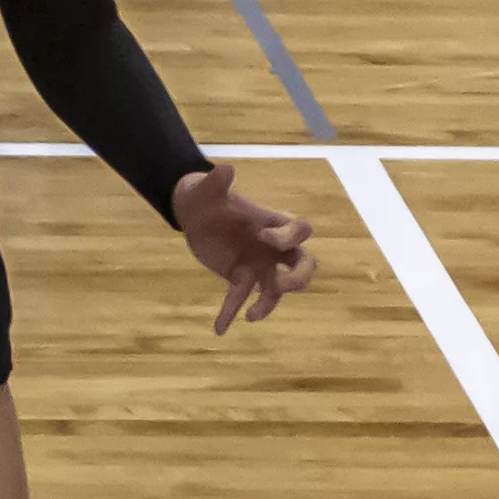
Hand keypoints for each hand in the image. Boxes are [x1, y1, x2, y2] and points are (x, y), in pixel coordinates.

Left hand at [173, 159, 313, 331]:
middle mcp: (273, 247)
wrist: (194, 214)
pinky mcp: (241, 278)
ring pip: (279, 290)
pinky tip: (219, 329)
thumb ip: (217, 182)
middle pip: (304, 265)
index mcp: (272, 222)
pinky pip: (243, 299)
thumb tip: (224, 169)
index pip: (299, 231)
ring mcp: (259, 264)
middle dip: (298, 278)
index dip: (288, 237)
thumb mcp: (207, 190)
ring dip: (270, 303)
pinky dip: (231, 313)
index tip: (262, 236)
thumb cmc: (208, 197)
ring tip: (251, 316)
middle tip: (278, 284)